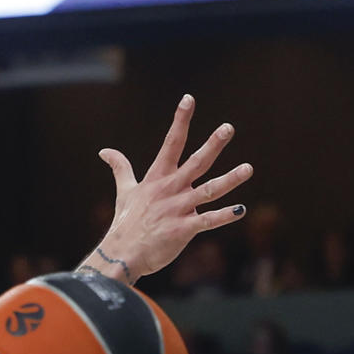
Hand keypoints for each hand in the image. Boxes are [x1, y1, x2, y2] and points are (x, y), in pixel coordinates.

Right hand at [89, 95, 254, 281]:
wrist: (122, 253)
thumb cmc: (126, 222)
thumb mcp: (124, 191)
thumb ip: (120, 168)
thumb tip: (104, 151)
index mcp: (158, 177)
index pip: (172, 143)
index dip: (180, 120)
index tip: (189, 99)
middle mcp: (171, 189)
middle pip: (196, 162)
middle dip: (213, 144)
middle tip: (228, 128)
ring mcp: (178, 209)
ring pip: (209, 191)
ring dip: (230, 180)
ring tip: (248, 168)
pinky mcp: (184, 229)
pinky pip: (208, 221)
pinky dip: (225, 216)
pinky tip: (241, 210)